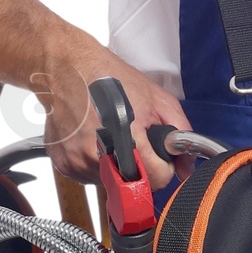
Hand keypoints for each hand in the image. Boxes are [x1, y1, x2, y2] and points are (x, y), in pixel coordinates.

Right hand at [29, 34, 191, 187]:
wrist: (67, 69)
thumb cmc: (110, 78)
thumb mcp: (157, 99)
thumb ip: (179, 133)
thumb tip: (185, 167)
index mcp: (126, 137)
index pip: (156, 180)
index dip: (162, 168)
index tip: (158, 157)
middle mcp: (99, 153)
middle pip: (133, 183)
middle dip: (138, 165)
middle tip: (130, 138)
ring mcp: (79, 162)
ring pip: (111, 182)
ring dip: (116, 165)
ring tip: (109, 134)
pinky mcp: (65, 165)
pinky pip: (90, 177)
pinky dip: (96, 163)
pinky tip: (93, 139)